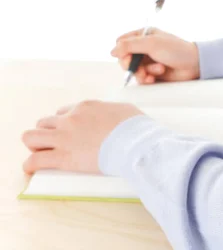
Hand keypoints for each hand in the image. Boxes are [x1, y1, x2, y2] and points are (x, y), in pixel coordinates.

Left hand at [21, 100, 142, 173]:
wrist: (136, 143)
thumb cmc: (137, 128)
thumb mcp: (125, 110)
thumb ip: (112, 111)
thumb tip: (116, 116)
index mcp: (85, 107)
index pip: (63, 112)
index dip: (64, 123)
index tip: (69, 132)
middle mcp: (70, 119)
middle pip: (43, 123)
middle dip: (47, 133)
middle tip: (55, 145)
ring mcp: (64, 138)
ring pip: (31, 137)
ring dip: (35, 146)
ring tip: (41, 155)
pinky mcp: (63, 158)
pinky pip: (34, 161)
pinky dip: (30, 166)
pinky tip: (31, 170)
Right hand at [111, 28, 199, 83]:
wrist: (194, 64)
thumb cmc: (176, 49)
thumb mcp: (152, 43)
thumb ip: (130, 45)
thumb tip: (112, 51)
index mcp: (143, 35)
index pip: (121, 43)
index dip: (122, 52)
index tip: (129, 57)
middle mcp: (144, 47)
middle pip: (124, 58)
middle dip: (132, 65)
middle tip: (141, 69)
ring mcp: (148, 61)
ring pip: (133, 70)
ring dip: (143, 73)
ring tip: (157, 71)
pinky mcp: (153, 73)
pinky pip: (141, 79)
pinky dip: (147, 79)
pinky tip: (156, 78)